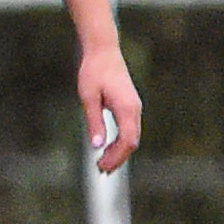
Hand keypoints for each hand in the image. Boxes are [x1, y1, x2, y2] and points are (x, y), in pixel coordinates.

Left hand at [79, 43, 141, 174]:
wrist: (104, 53)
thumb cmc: (94, 72)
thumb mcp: (89, 97)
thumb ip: (94, 121)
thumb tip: (97, 145)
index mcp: (127, 108)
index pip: (128, 140)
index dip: (116, 156)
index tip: (101, 166)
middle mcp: (135, 109)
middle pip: (132, 142)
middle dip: (118, 158)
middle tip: (100, 170)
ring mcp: (134, 108)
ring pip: (132, 137)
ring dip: (119, 152)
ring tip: (103, 164)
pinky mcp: (130, 106)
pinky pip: (129, 129)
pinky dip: (120, 142)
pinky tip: (107, 148)